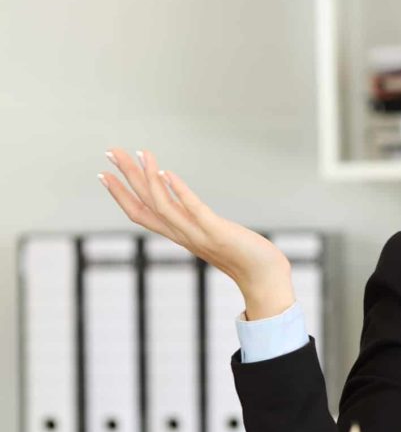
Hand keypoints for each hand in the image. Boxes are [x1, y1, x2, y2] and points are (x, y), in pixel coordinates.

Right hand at [99, 147, 295, 317]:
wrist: (265, 280)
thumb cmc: (245, 259)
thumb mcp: (214, 238)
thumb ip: (200, 226)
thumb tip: (194, 212)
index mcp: (180, 236)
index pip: (141, 214)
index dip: (120, 195)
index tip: (104, 174)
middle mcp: (183, 236)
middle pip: (144, 205)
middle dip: (126, 178)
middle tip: (110, 151)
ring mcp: (199, 235)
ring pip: (162, 205)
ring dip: (148, 178)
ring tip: (140, 153)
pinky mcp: (217, 232)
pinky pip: (193, 210)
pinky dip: (179, 191)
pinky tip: (168, 172)